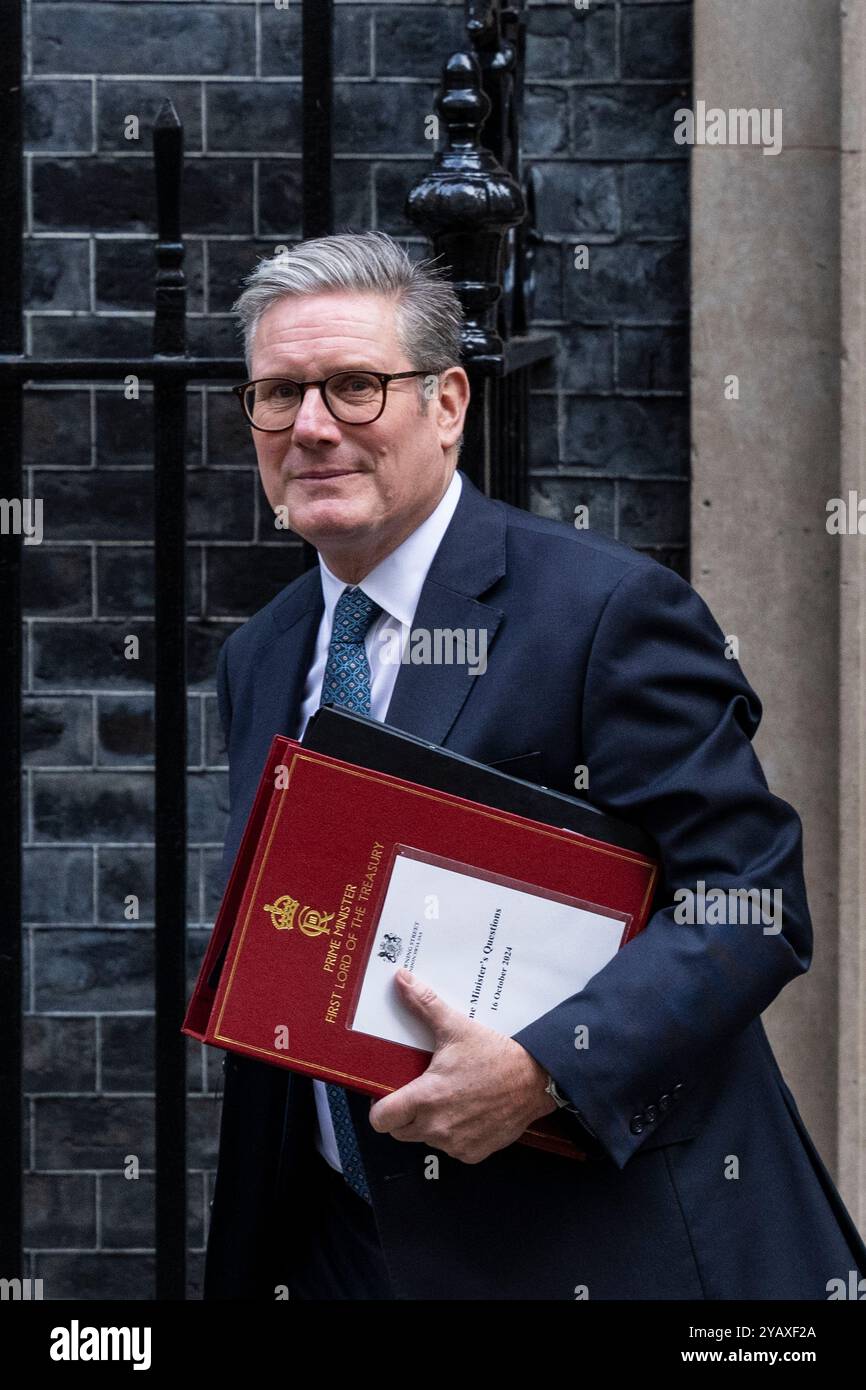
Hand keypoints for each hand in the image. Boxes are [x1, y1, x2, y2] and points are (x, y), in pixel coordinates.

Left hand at [368, 968, 557, 1163]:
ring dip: (430, 1124)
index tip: (389, 1093)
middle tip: (419, 1091)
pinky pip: (451, 1148)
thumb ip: (424, 1005)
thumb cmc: (494, 1055)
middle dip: (404, 1114)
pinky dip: (454, 1134)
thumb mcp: (456, 1027)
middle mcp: (436, 1127)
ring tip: (447, 1098)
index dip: (380, 1107)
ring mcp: (455, 1144)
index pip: (380, 1120)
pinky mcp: (473, 1154)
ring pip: (425, 1139)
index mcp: (425, 1098)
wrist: (536, 1080)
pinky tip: (466, 1112)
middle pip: (400, 1131)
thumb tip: (401, 979)